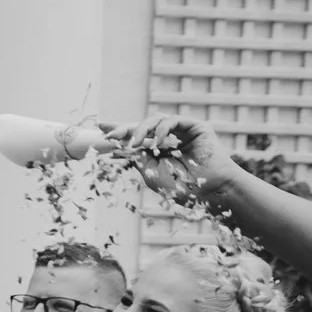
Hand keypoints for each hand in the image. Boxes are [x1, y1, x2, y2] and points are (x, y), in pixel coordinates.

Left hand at [109, 116, 247, 203]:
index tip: (101, 130)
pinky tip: (155, 143)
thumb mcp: (150, 173)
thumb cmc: (182, 187)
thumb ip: (136, 157)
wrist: (209, 192)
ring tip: (133, 143)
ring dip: (141, 130)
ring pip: (155, 120)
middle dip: (124, 128)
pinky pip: (173, 120)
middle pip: (143, 125)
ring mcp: (182, 131)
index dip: (120, 132)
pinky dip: (160, 129)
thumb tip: (118, 146)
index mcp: (159, 150)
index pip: (137, 137)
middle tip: (110, 134)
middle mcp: (170, 139)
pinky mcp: (195, 127)